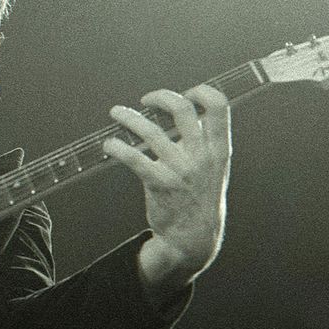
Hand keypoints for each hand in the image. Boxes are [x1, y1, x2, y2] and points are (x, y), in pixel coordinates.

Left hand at [101, 85, 230, 297]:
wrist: (194, 237)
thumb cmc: (200, 195)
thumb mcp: (215, 167)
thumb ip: (204, 140)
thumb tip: (183, 107)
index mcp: (219, 148)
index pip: (218, 106)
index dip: (200, 91)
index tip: (185, 93)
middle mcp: (201, 156)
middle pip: (182, 109)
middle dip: (160, 97)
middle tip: (145, 100)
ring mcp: (180, 170)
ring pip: (151, 131)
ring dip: (128, 117)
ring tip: (116, 113)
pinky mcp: (159, 184)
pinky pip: (133, 158)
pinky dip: (117, 146)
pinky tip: (110, 144)